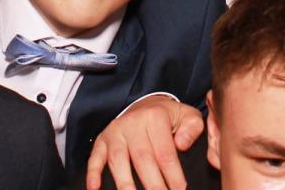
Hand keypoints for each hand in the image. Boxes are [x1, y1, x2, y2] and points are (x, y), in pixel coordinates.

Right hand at [85, 96, 202, 189]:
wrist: (145, 103)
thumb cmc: (168, 116)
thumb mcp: (187, 115)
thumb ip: (192, 129)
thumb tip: (182, 145)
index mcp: (155, 117)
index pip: (165, 152)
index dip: (173, 176)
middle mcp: (133, 123)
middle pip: (142, 159)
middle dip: (153, 186)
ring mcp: (116, 131)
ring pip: (118, 160)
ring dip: (125, 184)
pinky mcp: (102, 139)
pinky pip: (95, 156)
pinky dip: (92, 173)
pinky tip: (94, 189)